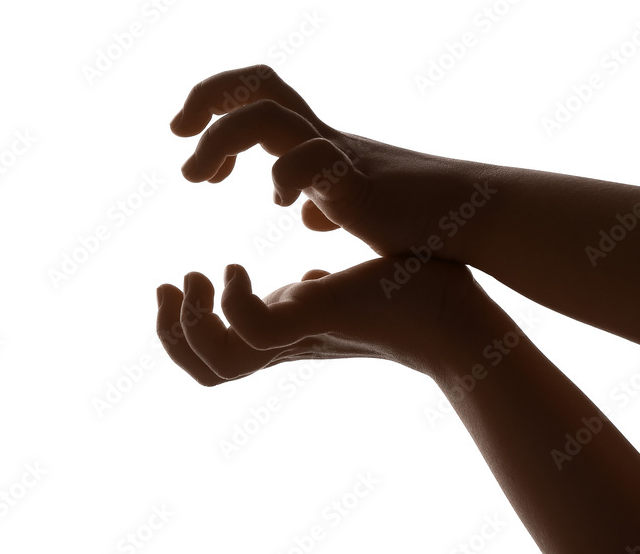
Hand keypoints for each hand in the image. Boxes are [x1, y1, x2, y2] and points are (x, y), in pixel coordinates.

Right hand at [156, 256, 482, 385]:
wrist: (467, 315)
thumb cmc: (420, 296)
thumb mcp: (351, 287)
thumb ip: (323, 288)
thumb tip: (311, 280)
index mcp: (289, 333)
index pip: (217, 356)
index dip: (185, 327)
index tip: (186, 278)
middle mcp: (286, 343)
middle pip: (204, 372)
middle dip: (171, 332)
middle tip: (173, 284)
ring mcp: (298, 338)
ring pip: (215, 365)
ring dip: (189, 323)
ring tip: (198, 277)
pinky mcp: (317, 322)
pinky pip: (250, 332)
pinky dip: (230, 303)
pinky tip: (240, 269)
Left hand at [171, 65, 490, 259]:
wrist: (471, 220)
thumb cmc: (415, 217)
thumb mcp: (356, 208)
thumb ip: (328, 202)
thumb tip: (308, 214)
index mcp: (312, 140)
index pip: (255, 91)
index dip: (214, 101)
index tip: (186, 140)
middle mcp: (319, 136)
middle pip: (256, 82)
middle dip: (206, 96)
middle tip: (176, 132)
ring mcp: (338, 153)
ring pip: (266, 114)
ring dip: (219, 140)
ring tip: (198, 179)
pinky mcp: (357, 181)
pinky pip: (309, 160)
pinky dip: (284, 176)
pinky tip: (282, 204)